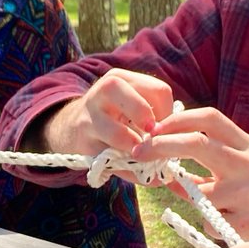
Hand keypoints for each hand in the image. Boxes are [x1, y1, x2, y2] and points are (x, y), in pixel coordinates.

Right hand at [33, 68, 177, 156]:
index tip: (164, 129)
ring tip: (140, 154)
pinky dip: (125, 169)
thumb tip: (176, 150)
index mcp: (122, 78)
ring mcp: (90, 116)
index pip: (159, 91)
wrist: (73, 126)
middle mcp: (104, 90)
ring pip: (118, 135)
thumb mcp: (130, 106)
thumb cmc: (113, 117)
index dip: (168, 115)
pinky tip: (129, 167)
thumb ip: (154, 119)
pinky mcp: (83, 142)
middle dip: (151, 127)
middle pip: (138, 104)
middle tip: (153, 138)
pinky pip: (109, 159)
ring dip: (135, 151)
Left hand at [134, 105, 248, 247]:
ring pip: (200, 195)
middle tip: (138, 152)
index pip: (210, 119)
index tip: (153, 127)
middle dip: (161, 145)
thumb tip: (170, 171)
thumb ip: (213, 165)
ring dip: (199, 205)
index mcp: (247, 146)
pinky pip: (211, 224)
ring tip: (224, 211)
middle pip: (197, 143)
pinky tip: (237, 227)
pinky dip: (214, 226)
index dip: (178, 119)